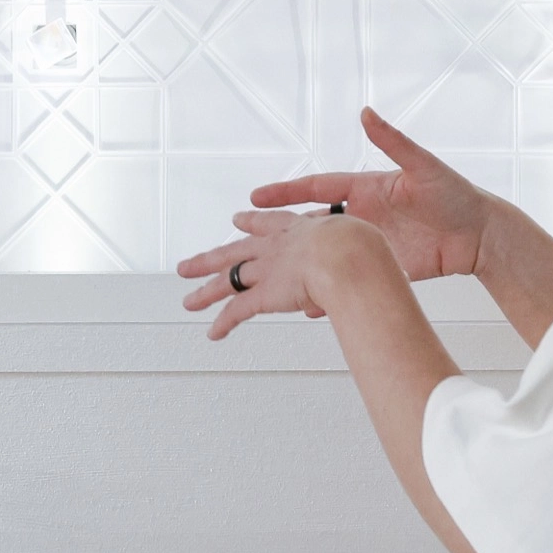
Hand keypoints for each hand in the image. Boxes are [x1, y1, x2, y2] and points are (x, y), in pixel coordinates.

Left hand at [177, 208, 391, 339]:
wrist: (348, 255)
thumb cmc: (363, 248)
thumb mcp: (362, 246)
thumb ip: (357, 264)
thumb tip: (363, 281)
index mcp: (301, 229)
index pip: (270, 223)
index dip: (253, 223)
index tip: (239, 220)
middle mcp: (277, 247)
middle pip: (235, 251)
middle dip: (211, 259)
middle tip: (190, 263)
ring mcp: (268, 269)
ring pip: (228, 279)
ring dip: (206, 292)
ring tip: (188, 300)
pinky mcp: (264, 294)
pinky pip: (238, 311)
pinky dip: (223, 323)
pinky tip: (212, 333)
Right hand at [247, 107, 496, 286]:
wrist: (482, 236)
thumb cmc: (456, 195)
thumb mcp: (423, 166)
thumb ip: (393, 141)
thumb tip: (366, 112)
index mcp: (366, 188)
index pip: (317, 189)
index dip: (286, 192)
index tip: (256, 196)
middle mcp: (362, 215)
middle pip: (312, 222)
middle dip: (279, 229)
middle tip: (246, 233)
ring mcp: (371, 242)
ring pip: (326, 254)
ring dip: (299, 262)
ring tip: (268, 273)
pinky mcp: (383, 266)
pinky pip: (349, 278)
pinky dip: (329, 290)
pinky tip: (308, 304)